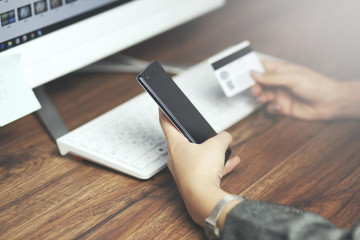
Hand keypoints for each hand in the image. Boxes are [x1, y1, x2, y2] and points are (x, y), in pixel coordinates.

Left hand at [159, 111, 240, 226]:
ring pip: (197, 156)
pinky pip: (206, 169)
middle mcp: (176, 158)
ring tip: (223, 147)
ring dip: (210, 151)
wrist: (203, 199)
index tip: (162, 106)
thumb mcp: (217, 145)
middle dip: (194, 135)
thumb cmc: (201, 171)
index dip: (165, 112)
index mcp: (175, 145)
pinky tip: (232, 161)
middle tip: (198, 128)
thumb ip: (223, 137)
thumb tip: (226, 138)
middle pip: (183, 141)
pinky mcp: (193, 182)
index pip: (167, 124)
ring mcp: (184, 171)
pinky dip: (217, 165)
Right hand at [250, 60, 357, 119]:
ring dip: (259, 97)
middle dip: (253, 86)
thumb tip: (253, 74)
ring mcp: (280, 95)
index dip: (250, 68)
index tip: (241, 73)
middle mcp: (278, 82)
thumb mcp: (292, 78)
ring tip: (262, 98)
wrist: (329, 103)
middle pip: (258, 82)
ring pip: (261, 95)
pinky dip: (271, 108)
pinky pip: (269, 108)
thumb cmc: (315, 85)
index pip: (261, 66)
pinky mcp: (282, 107)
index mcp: (281, 70)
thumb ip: (271, 77)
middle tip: (254, 90)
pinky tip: (279, 107)